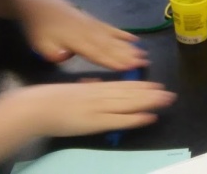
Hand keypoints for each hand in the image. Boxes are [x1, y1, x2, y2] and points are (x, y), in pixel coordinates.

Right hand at [6, 81, 175, 136]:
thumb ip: (88, 86)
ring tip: (166, 101)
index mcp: (96, 87)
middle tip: (170, 94)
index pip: (124, 85)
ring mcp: (100, 108)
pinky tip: (150, 117)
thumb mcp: (74, 88)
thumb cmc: (50, 99)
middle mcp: (102, 95)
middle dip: (152, 93)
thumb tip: (97, 83)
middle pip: (132, 93)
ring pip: (131, 103)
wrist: (36, 107)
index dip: (143, 85)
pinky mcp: (96, 122)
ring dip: (150, 102)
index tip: (157, 85)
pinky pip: (120, 120)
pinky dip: (136, 118)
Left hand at [23, 0, 148, 70]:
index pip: (98, 54)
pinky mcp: (93, 20)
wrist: (39, 4)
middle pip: (110, 47)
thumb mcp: (40, 45)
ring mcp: (93, 26)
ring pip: (114, 38)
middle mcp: (88, 33)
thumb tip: (66, 57)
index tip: (128, 68)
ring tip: (143, 54)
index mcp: (76, 41)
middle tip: (144, 63)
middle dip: (128, 56)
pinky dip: (122, 34)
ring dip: (129, 47)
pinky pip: (111, 28)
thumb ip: (53, 55)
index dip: (113, 61)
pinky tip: (133, 39)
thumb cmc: (40, 27)